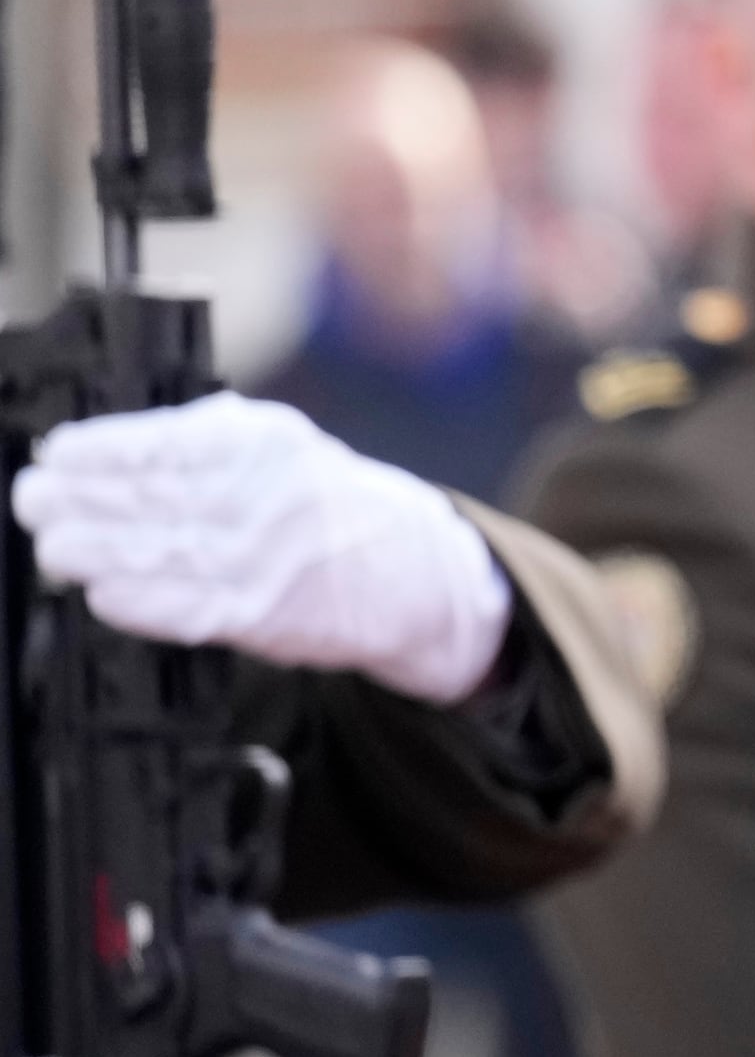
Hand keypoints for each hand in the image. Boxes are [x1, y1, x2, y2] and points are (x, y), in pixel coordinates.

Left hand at [11, 394, 511, 704]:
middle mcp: (268, 497)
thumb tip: (108, 446)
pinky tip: (102, 591)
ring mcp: (266, 559)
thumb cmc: (332, 507)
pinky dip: (135, 600)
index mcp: (269, 445)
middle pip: (148, 497)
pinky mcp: (263, 616)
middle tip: (36, 501)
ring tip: (55, 545)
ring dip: (91, 550)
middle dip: (78, 500)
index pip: (162, 443)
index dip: (97, 452)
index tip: (57, 456)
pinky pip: (182, 607)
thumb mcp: (287, 445)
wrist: (415, 573)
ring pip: (154, 552)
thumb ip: (206, 440)